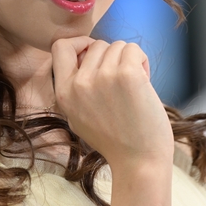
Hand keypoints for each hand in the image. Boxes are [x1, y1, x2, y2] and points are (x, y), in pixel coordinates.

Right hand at [51, 37, 173, 170]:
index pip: (60, 46)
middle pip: (97, 45)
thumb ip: (75, 88)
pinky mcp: (127, 74)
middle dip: (112, 58)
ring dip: (129, 60)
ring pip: (117, 46)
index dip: (79, 44)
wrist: (139, 161)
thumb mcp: (78, 117)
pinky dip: (142, 61)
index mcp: (64, 93)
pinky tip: (145, 81)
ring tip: (134, 86)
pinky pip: (133, 49)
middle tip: (122, 81)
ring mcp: (103, 77)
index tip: (94, 55)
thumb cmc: (115, 140)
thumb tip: (85, 57)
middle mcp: (79, 83)